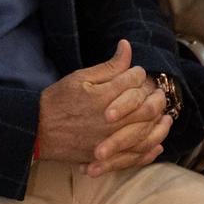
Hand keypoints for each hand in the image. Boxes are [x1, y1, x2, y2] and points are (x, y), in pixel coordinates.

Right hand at [35, 40, 168, 172]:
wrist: (38, 130)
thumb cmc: (58, 101)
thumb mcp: (80, 77)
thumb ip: (108, 66)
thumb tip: (126, 47)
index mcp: (104, 96)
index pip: (134, 80)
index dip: (138, 74)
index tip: (135, 73)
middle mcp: (111, 120)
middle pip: (147, 107)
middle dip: (156, 96)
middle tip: (156, 92)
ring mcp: (111, 140)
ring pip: (147, 132)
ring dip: (159, 123)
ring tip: (164, 116)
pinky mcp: (108, 156)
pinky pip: (136, 155)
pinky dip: (149, 149)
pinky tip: (156, 142)